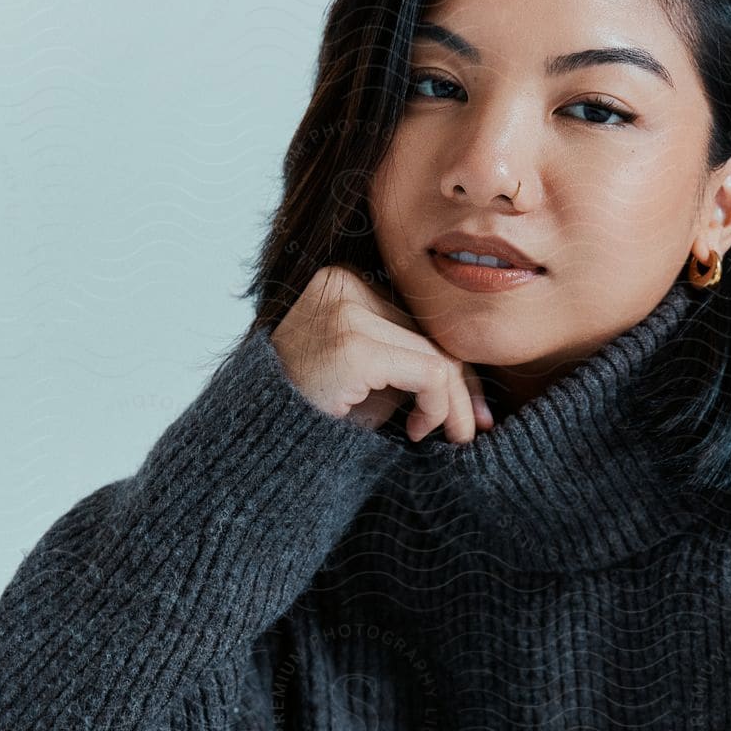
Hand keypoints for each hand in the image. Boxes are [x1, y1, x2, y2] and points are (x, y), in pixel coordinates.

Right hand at [269, 264, 494, 443]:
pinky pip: (430, 373)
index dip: (456, 367)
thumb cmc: (311, 418)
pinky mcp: (353, 345)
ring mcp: (346, 311)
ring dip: (453, 405)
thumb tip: (472, 380)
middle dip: (463, 388)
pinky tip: (418, 432)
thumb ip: (409, 364)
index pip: (419, 322)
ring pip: (438, 355)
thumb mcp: (368, 382)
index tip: (473, 410)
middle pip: (431, 334)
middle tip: (472, 430)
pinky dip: (437, 407)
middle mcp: (344, 284)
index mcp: (345, 283)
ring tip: (449, 438)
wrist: (257, 447)